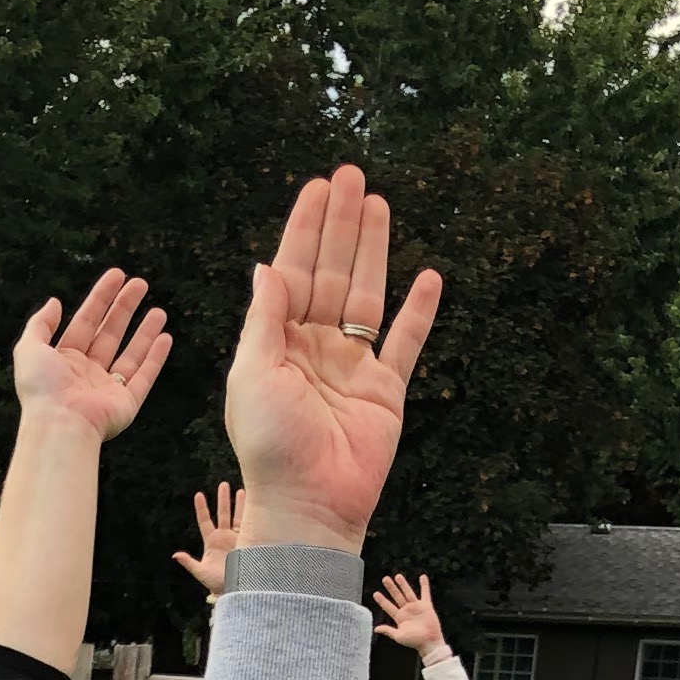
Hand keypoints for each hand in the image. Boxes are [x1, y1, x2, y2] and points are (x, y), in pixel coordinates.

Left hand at [9, 270, 170, 445]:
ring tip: (159, 310)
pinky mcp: (126, 404)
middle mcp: (86, 374)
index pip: (86, 321)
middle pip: (109, 333)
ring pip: (130, 354)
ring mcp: (107, 389)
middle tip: (140, 284)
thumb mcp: (29, 349)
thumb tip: (54, 302)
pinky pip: (144, 377)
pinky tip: (165, 338)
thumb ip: (40, 324)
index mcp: (64, 360)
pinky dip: (155, 358)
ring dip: (144, 332)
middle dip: (125, 308)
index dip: (101, 297)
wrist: (60, 426)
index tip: (117, 275)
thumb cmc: (42, 390)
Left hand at [173, 482, 244, 599]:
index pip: (205, 521)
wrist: (236, 590)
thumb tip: (175, 555)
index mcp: (211, 542)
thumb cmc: (216, 583)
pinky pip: (250, 525)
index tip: (198, 494)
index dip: (201, 508)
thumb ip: (189, 562)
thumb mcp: (201, 572)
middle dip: (223, 499)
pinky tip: (254, 503)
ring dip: (239, 503)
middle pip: (223, 514)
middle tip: (224, 484)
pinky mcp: (249, 541)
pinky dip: (251, 514)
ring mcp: (237, 538)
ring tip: (241, 489)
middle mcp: (224, 537)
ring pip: (238, 516)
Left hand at [222, 167, 441, 553]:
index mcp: (278, 344)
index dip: (305, 229)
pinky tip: (427, 276)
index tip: (317, 187)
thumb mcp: (252, 374)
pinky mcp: (386, 391)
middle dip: (340, 224)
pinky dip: (418, 312)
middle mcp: (315, 349)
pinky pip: (406, 343)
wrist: (307, 505)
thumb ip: (264, 319)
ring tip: (379, 203)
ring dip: (373, 250)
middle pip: (331, 272)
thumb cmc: (269, 446)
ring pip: (366, 295)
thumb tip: (266, 266)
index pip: (293, 273)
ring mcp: (352, 367)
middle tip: (351, 174)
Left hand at [371, 570, 445, 658]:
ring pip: (408, 593)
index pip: (388, 607)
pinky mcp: (426, 606)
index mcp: (399, 618)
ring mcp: (416, 607)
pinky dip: (424, 585)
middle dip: (391, 588)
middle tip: (385, 579)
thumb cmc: (414, 641)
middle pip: (397, 596)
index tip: (375, 593)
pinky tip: (422, 577)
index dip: (382, 600)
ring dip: (403, 584)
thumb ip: (388, 631)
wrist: (429, 641)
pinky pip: (425, 593)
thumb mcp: (399, 636)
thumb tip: (376, 629)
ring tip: (397, 576)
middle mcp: (406, 611)